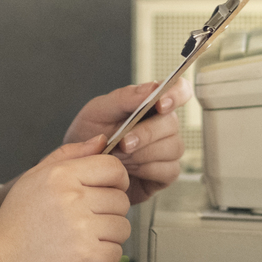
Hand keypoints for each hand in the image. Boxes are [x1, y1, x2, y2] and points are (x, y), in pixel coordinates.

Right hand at [0, 138, 130, 261]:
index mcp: (61, 175)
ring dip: (108, 236)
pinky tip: (81, 255)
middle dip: (109, 211)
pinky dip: (103, 257)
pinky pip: (116, 253)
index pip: (114, 168)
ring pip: (122, 227)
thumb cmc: (16, 222)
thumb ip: (69, 154)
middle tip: (85, 221)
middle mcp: (73, 199)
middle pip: (121, 200)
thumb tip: (101, 140)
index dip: (117, 180)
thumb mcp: (34, 178)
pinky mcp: (87, 257)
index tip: (107, 191)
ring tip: (82, 238)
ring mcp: (81, 229)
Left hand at [61, 79, 189, 202]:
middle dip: (146, 133)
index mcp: (151, 104)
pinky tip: (129, 170)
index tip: (161, 104)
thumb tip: (153, 87)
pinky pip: (169, 170)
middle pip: (172, 123)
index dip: (176, 94)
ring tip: (118, 156)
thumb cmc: (90, 136)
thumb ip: (125, 97)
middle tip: (122, 143)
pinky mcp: (165, 173)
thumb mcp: (98, 111)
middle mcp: (163, 125)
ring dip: (142, 153)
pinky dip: (146, 170)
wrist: (81, 167)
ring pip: (172, 148)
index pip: (179, 90)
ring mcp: (167, 149)